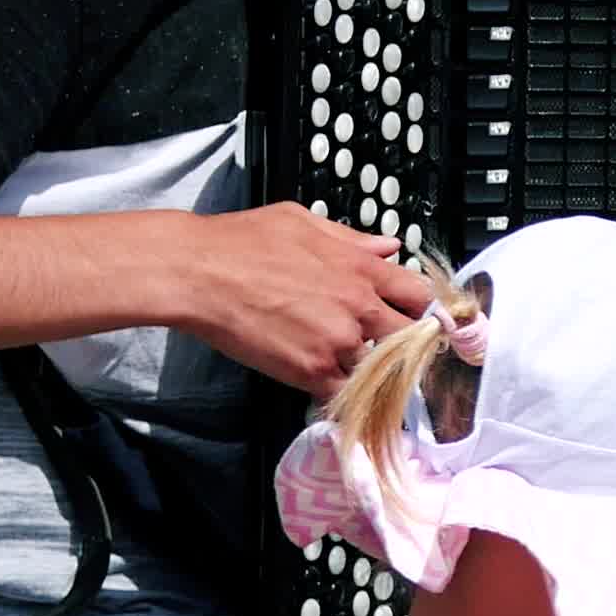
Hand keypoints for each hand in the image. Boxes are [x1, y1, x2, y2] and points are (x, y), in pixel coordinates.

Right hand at [175, 204, 435, 395]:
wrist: (197, 273)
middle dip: (399, 342)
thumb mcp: (304, 223)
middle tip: (383, 346)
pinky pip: (345, 393)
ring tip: (347, 364)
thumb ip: (353, 240)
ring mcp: (338, 342)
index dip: (417, 308)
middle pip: (408, 337)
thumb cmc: (241, 242)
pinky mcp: (311, 371)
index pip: (418, 295)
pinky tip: (328, 383)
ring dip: (368, 369)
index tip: (410, 316)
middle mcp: (358, 307)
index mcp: (361, 269)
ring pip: (378, 368)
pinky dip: (341, 392)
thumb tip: (389, 247)